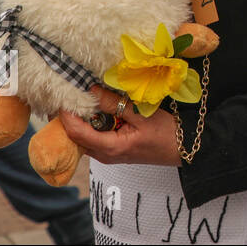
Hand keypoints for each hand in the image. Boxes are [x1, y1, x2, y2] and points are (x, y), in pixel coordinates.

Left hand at [59, 85, 182, 166]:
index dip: (66, 114)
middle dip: (67, 118)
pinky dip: (90, 125)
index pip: (76, 131)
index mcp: (110, 147)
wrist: (184, 150)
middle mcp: (104, 155)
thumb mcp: (142, 115)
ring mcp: (109, 155)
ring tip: (78, 100)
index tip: (61, 97)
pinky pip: (94, 138)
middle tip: (65, 96)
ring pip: (83, 138)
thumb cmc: (167, 134)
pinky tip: (95, 111)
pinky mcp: (114, 150)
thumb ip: (115, 104)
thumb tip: (92, 90)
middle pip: (75, 137)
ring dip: (78, 121)